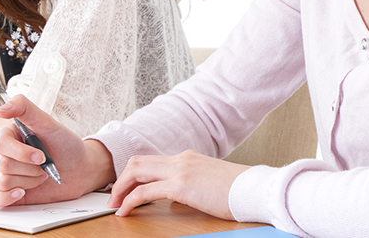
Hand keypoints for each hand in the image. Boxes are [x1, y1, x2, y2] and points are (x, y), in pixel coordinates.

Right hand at [0, 94, 114, 207]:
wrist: (79, 169)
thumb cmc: (64, 144)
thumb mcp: (48, 122)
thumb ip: (24, 108)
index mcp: (8, 135)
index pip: (1, 144)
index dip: (22, 153)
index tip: (42, 156)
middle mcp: (4, 154)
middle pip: (3, 164)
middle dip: (30, 168)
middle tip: (45, 165)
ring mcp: (6, 173)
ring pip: (4, 181)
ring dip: (29, 181)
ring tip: (42, 175)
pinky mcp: (9, 192)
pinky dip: (5, 198)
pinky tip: (20, 193)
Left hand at [108, 150, 249, 219]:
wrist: (254, 189)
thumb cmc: (238, 191)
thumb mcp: (208, 185)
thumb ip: (190, 187)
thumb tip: (175, 199)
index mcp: (187, 158)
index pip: (152, 161)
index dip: (134, 175)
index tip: (125, 189)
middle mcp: (181, 159)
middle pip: (138, 162)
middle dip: (121, 179)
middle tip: (113, 197)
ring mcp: (180, 170)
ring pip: (136, 171)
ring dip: (121, 188)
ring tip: (114, 205)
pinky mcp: (181, 185)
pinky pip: (145, 191)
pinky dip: (130, 200)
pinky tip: (125, 211)